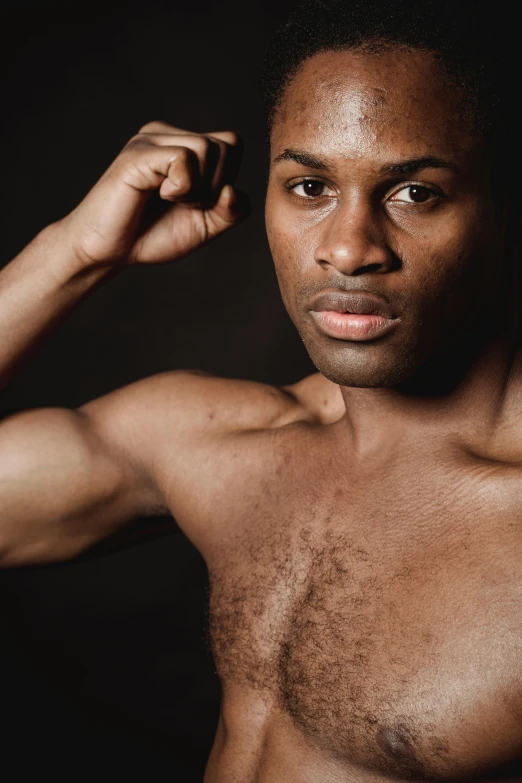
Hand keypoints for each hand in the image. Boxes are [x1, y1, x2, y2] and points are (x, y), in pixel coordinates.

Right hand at [58, 121, 248, 267]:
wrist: (108, 252)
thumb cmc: (151, 235)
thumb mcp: (205, 226)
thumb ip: (231, 210)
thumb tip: (233, 190)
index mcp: (183, 144)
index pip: (232, 144)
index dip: (226, 179)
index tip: (198, 202)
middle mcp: (167, 134)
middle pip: (226, 145)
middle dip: (215, 186)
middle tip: (182, 205)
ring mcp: (151, 139)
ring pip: (208, 148)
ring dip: (198, 189)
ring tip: (171, 200)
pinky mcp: (139, 153)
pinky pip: (184, 159)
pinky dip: (182, 187)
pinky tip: (159, 195)